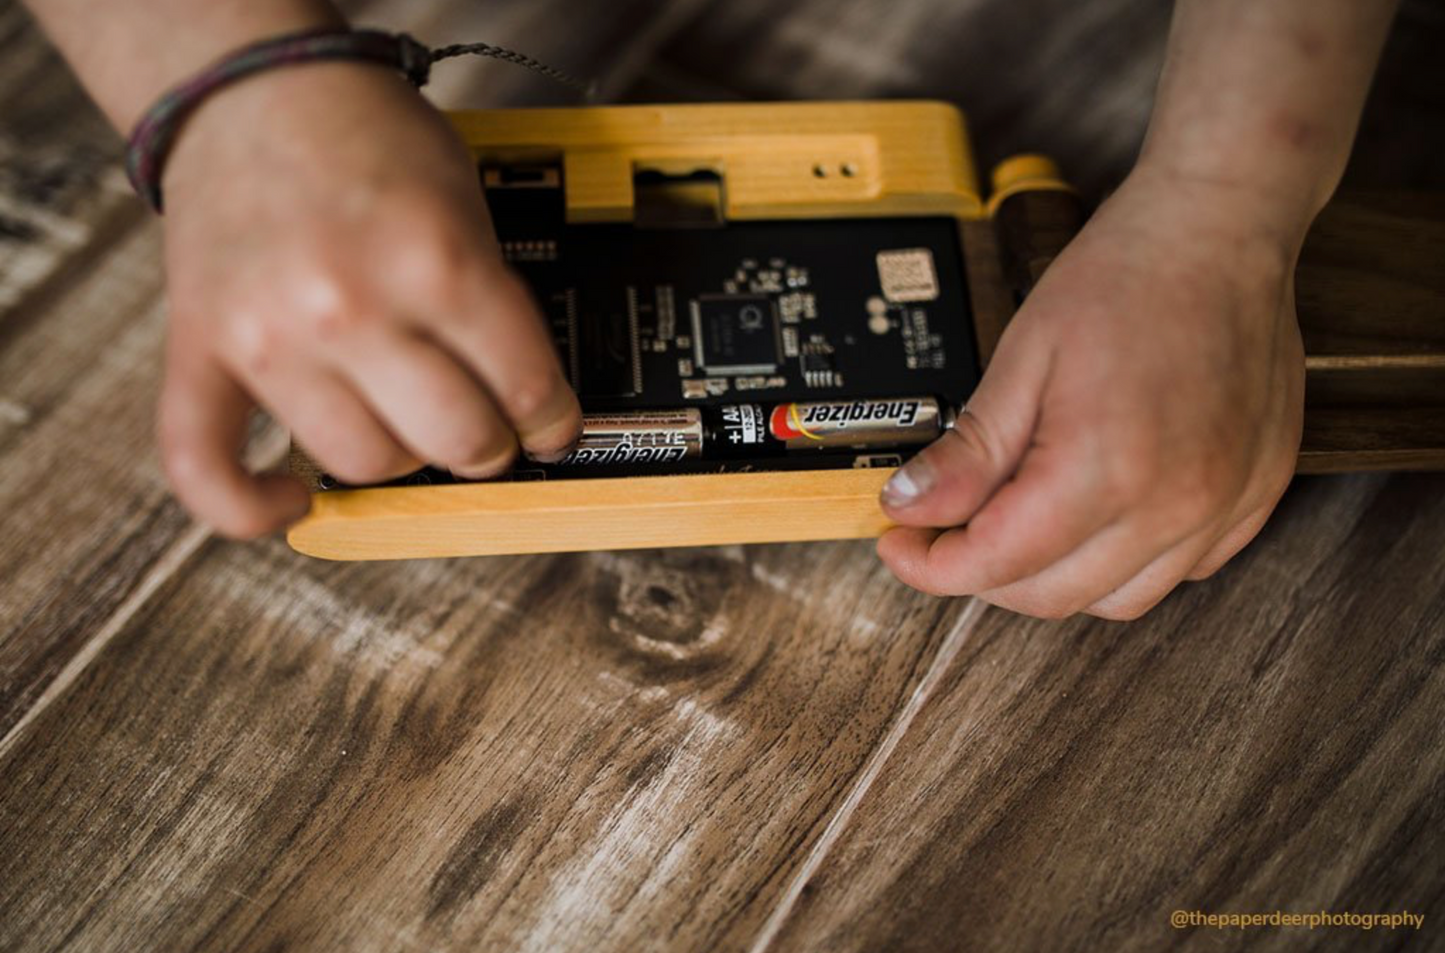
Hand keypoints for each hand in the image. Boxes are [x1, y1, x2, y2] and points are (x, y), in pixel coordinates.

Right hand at [156, 63, 580, 536]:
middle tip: (489, 429)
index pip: (524, 389)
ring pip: (361, 464)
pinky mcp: (201, 351)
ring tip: (404, 422)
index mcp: (433, 262)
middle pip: (453, 440)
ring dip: (398, 458)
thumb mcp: (468, 203)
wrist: (258, 90)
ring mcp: (268, 337)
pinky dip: (246, 506)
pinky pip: (204, 464)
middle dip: (489, 444)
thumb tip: (526, 401)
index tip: (552, 425)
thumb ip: (494, 301)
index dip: (552, 419)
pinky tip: (292, 502)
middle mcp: (348, 308)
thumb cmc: (370, 142)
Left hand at [877, 167, 1305, 618]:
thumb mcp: (1022, 359)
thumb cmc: (1127, 277)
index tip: (902, 545)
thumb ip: (968, 452)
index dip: (932, 565)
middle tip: (946, 529)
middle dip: (982, 573)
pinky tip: (1096, 512)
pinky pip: (1177, 573)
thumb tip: (909, 507)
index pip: (997, 563)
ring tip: (1019, 519)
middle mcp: (1174, 503)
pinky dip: (1123, 562)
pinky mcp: (1253, 500)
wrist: (1220, 229)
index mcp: (1107, 467)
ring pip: (1115, 600)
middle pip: (1050, 595)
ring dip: (1052, 577)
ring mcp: (1223, 507)